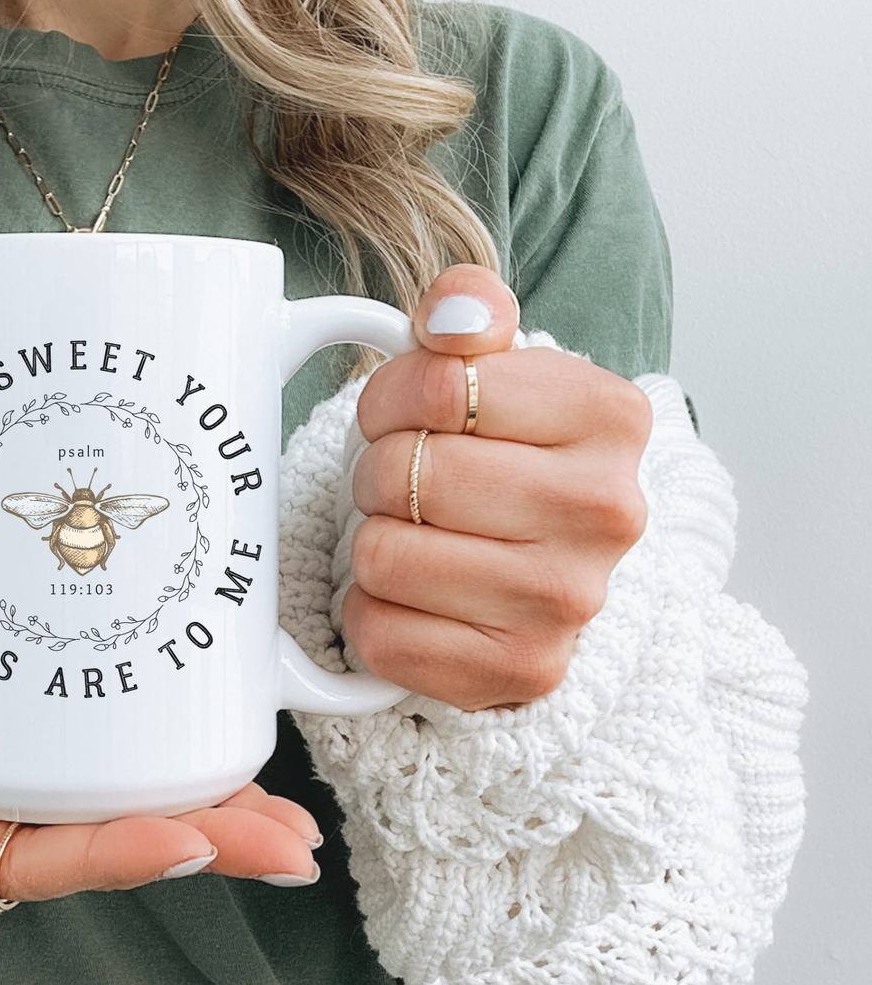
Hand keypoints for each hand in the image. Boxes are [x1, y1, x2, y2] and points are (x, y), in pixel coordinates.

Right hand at [0, 638, 320, 901]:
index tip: (192, 841)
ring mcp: (1, 802)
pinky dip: (167, 779)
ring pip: (113, 822)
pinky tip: (229, 772)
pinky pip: (100, 781)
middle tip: (290, 844)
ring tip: (289, 824)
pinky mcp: (18, 760)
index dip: (112, 856)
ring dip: (205, 822)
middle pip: (97, 852)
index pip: (27, 863)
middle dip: (200, 847)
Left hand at [345, 265, 652, 710]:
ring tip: (416, 538)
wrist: (545, 567)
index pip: (437, 385)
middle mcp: (607, 513)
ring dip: (375, 542)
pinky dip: (374, 613)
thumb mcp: (496, 367)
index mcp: (610, 417)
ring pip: (382, 554)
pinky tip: (416, 599)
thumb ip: (469, 310)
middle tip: (407, 484)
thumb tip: (453, 315)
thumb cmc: (505, 459)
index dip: (393, 398)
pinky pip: (378, 633)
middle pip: (405, 473)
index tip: (410, 416)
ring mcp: (568, 604)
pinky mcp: (519, 674)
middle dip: (380, 471)